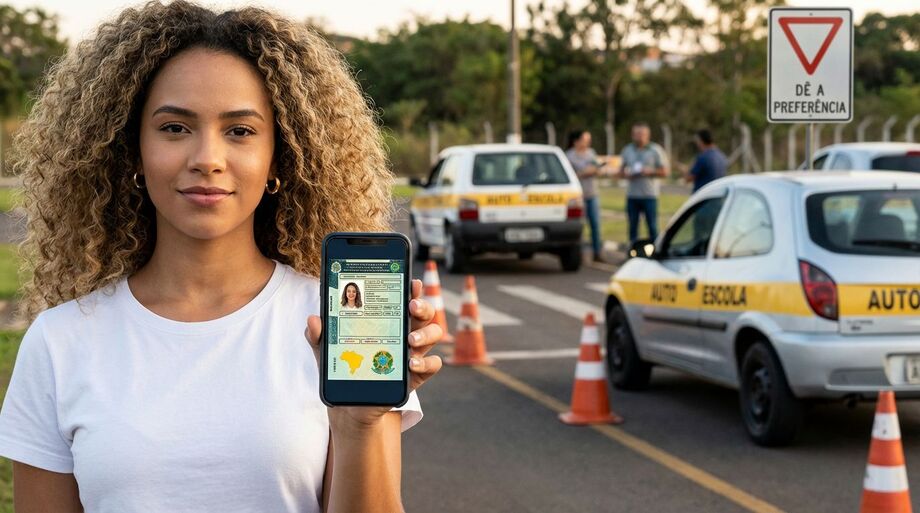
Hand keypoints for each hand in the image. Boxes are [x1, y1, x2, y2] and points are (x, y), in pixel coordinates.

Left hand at [305, 279, 442, 430]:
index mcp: (388, 320)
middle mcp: (405, 332)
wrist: (349, 404)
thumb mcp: (327, 350)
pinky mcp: (415, 375)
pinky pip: (432, 364)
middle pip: (424, 313)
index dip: (411, 289)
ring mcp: (413, 353)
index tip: (411, 282)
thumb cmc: (344, 367)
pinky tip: (412, 363)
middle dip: (423, 306)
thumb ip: (319, 335)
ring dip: (426, 333)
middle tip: (412, 306)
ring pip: (434, 334)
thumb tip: (313, 319)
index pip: (403, 298)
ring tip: (411, 338)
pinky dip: (426, 361)